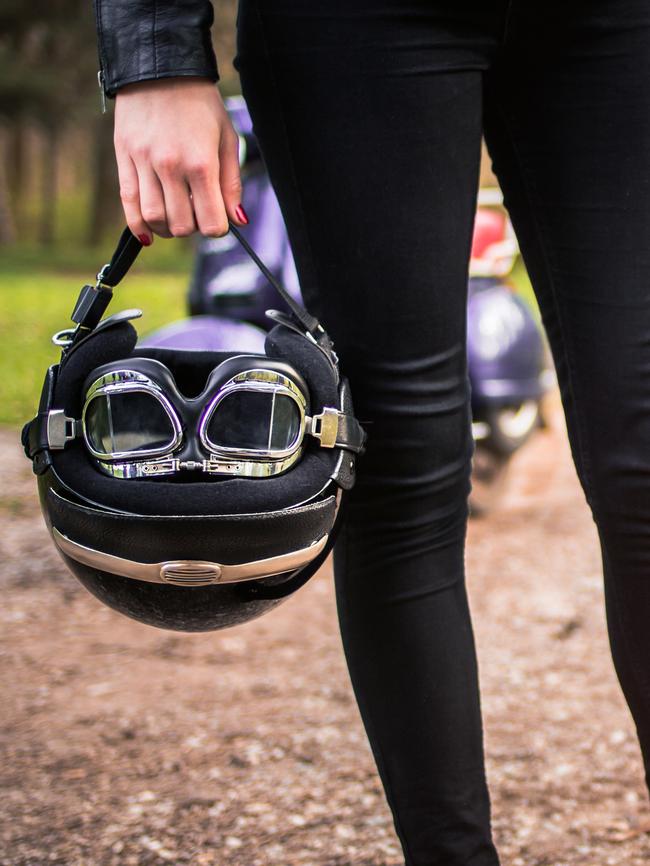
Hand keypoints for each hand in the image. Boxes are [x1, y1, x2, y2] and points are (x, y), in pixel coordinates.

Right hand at [113, 77, 247, 244]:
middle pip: (182, 226)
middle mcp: (171, 167)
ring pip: (155, 219)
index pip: (211, 223)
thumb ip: (231, 183)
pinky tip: (149, 234)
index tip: (218, 219)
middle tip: (196, 210)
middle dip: (193, 227)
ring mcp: (144, 163)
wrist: (160, 67)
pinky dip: (138, 226)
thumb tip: (238, 220)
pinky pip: (128, 205)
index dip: (218, 228)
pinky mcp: (124, 159)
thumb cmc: (200, 104)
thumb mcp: (226, 138)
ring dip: (168, 228)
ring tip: (176, 214)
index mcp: (201, 163)